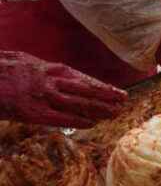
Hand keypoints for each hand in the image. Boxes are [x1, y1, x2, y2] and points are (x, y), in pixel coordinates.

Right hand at [0, 51, 126, 127]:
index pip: (84, 79)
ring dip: (98, 110)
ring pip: (78, 104)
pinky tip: (92, 124)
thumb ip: (46, 68)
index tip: (118, 92)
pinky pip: (61, 118)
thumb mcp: (27, 61)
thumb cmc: (4, 69)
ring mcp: (43, 97)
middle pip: (86, 90)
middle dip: (107, 97)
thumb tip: (63, 73)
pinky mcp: (33, 112)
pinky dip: (78, 121)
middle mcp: (51, 81)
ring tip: (114, 114)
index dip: (103, 87)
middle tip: (124, 103)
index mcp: (51, 68)